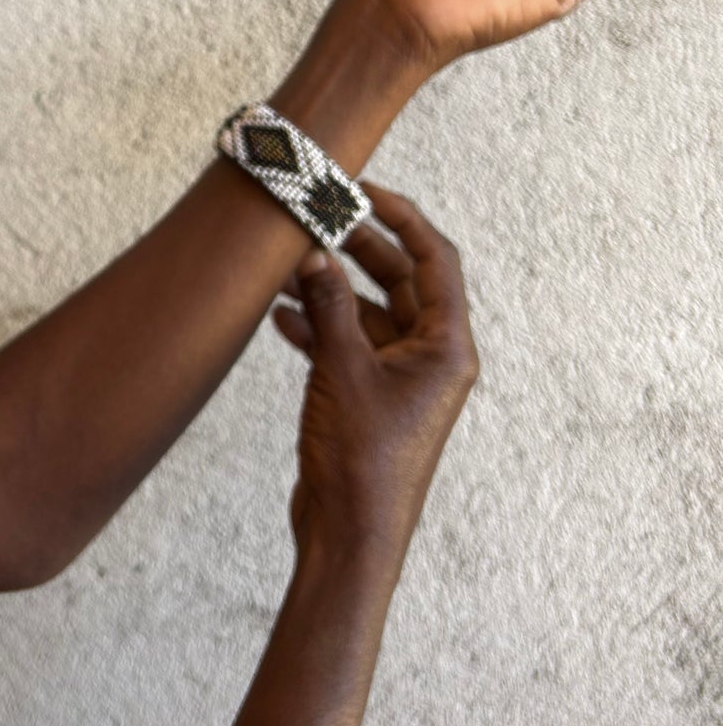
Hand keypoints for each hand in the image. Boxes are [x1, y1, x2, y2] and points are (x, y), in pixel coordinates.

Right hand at [271, 183, 479, 568]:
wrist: (350, 535)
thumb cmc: (363, 462)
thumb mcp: (343, 371)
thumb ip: (330, 307)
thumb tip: (315, 251)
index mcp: (447, 348)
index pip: (436, 260)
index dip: (403, 218)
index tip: (363, 191)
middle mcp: (430, 358)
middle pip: (401, 280)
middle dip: (358, 249)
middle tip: (318, 219)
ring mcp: (398, 378)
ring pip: (367, 311)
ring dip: (330, 288)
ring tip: (288, 265)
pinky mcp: (367, 396)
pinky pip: (346, 344)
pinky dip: (316, 326)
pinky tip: (280, 316)